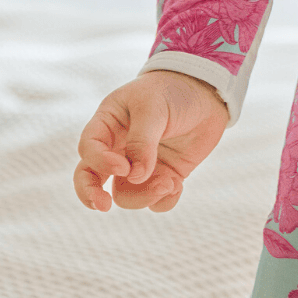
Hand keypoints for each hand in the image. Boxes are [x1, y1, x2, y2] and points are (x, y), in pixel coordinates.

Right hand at [73, 70, 228, 212]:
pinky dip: (163, 201)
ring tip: (168, 183)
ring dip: (143, 197)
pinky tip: (176, 185)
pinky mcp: (164, 174)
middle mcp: (119, 147)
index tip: (123, 167)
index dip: (100, 163)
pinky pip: (155, 200)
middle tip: (103, 206)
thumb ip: (142, 141)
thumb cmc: (173, 91)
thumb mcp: (154, 108)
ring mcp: (140, 164)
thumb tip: (135, 177)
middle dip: (92, 195)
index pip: (89, 149)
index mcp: (108, 124)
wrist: (208, 91)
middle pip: (92, 178)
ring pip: (126, 194)